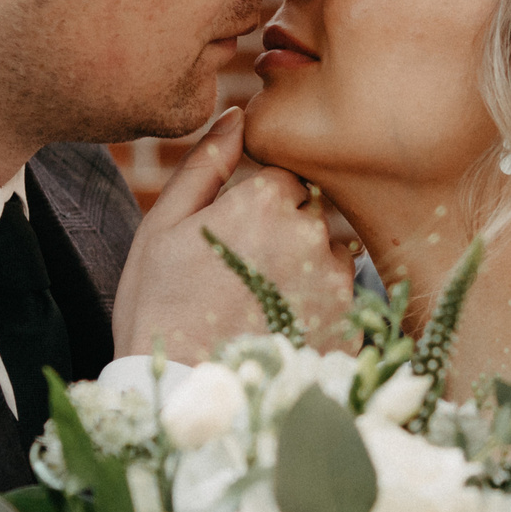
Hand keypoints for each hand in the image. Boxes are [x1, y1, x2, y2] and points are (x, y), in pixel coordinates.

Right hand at [113, 109, 353, 362]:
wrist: (181, 398)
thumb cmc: (158, 308)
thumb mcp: (163, 227)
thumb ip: (204, 164)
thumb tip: (237, 112)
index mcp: (266, 201)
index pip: (285, 178)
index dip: (256, 206)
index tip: (232, 239)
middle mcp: (313, 236)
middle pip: (313, 213)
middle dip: (286, 234)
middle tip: (242, 277)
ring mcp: (338, 286)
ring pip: (334, 257)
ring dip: (308, 272)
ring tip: (261, 308)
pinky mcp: (352, 330)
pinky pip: (346, 305)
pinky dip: (320, 314)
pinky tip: (280, 335)